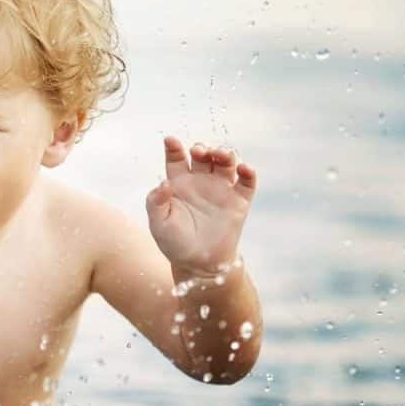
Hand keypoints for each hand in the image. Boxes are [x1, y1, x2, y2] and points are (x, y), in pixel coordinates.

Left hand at [145, 136, 255, 278]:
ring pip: (226, 162)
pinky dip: (248, 172)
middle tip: (199, 151)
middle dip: (202, 148)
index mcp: (179, 184)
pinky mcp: (239, 202)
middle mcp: (200, 182)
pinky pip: (247, 182)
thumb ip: (155, 202)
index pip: (176, 158)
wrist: (199, 265)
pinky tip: (244, 169)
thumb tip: (163, 182)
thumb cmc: (175, 244)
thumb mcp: (158, 224)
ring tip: (220, 154)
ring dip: (225, 153)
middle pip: (204, 155)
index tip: (170, 140)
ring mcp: (221, 190)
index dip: (173, 147)